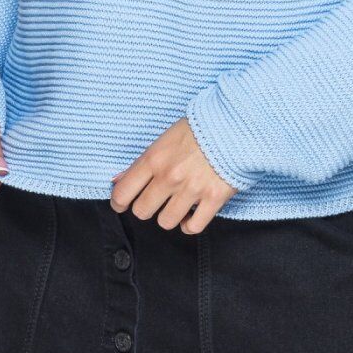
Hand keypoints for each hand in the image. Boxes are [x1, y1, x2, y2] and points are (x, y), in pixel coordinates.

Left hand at [109, 116, 237, 233]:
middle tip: (154, 200)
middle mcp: (170, 176)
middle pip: (142, 211)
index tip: (122, 204)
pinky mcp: (213, 199)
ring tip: (176, 204)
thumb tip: (117, 180)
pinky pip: (193, 227)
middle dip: (146, 207)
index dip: (118, 202)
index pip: (123, 192)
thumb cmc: (199, 129)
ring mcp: (192, 190)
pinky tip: (191, 214)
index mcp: (155, 158)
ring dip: (169, 216)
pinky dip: (189, 224)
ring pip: (166, 222)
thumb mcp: (164, 139)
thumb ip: (141, 162)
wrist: (235, 125)